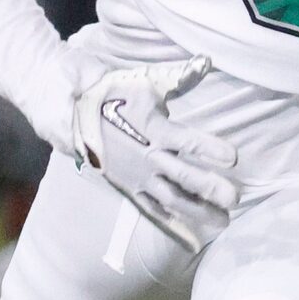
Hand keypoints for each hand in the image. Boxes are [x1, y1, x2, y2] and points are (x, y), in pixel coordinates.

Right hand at [71, 55, 240, 251]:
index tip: (232, 157)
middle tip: (236, 198)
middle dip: (210, 188)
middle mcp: (146, 157)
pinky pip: (151, 209)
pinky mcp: (128, 187)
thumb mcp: (144, 80)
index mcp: (152, 129)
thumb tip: (207, 62)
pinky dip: (171, 224)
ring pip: (171, 198)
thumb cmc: (108, 90)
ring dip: (198, 211)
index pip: (187, 141)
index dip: (209, 149)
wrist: (63, 107)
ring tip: (224, 222)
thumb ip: (178, 76)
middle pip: (183, 176)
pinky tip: (191, 237)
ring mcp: (136, 176)